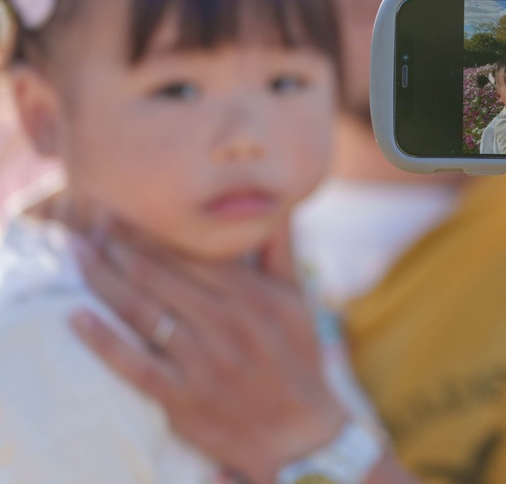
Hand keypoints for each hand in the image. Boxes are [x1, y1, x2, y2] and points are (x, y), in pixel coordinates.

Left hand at [69, 225, 347, 483]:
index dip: (150, 230)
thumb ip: (280, 250)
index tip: (120, 210)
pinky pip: (135, 365)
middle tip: (84, 222)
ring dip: (103, 279)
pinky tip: (77, 318)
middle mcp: (226, 323)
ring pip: (143, 312)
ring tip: (77, 254)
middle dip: (117, 245)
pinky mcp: (185, 398)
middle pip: (159, 275)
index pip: (190, 252)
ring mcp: (204, 361)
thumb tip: (275, 201)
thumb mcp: (297, 300)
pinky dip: (104, 341)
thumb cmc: (296, 358)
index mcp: (252, 294)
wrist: (301, 432)